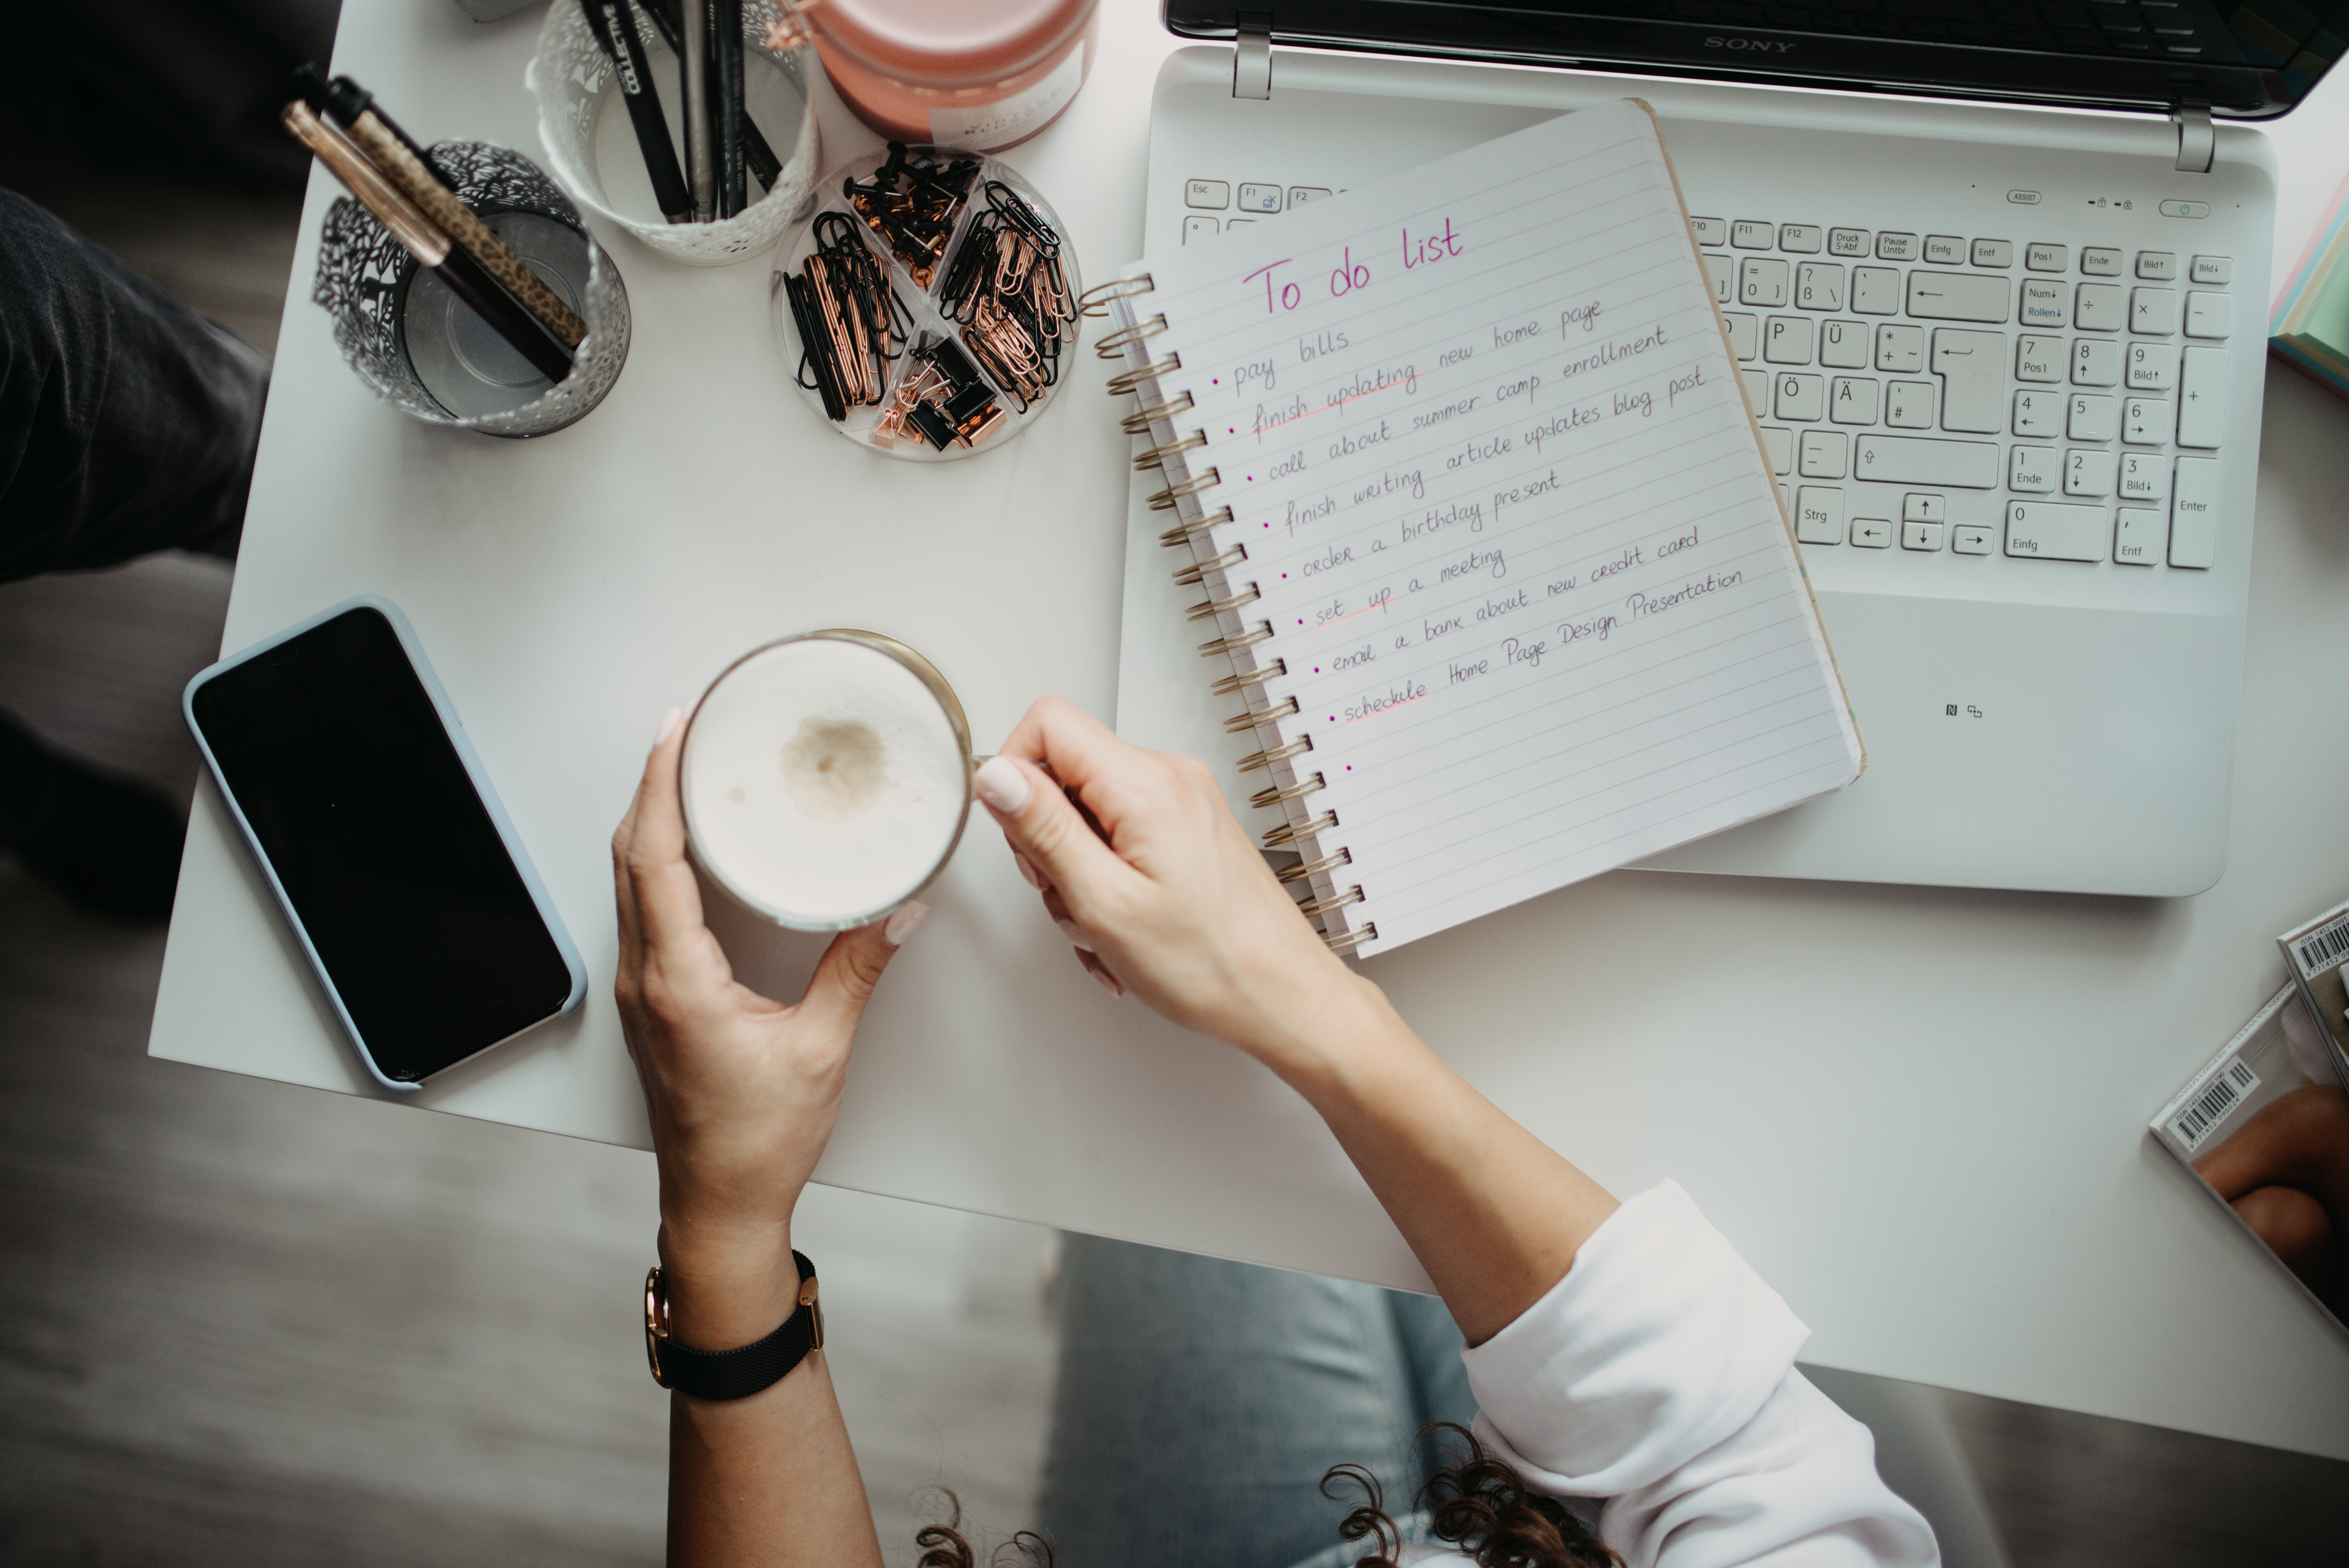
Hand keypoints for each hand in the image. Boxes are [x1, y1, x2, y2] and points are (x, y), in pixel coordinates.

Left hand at [612, 708, 923, 1345]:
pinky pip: (642, 911)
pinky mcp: (653, 1002)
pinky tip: (686, 850)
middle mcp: (647, 978)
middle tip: (685, 730)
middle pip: (630, 857)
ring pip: (629, 882)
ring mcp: (643, 991)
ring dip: (651, 822)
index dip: (659, 786)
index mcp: (678, 981)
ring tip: (685, 773)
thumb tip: (896, 913)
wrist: (719, 1204)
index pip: (653, 858)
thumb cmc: (756, 1143)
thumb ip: (855, 972)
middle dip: (652, 785)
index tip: (677, 732)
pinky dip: (657, 863)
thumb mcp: (820, 1050)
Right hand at [974, 695, 1377, 1073]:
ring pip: (1087, 815)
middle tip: (1070, 896)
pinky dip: (1107, 883)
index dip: (1015, 775)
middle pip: (1064, 774)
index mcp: (1146, 785)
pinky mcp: (1188, 827)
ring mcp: (1182, 801)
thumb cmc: (1211, 962)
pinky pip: (1120, 838)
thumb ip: (1044, 830)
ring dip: (1078, 876)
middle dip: (1048, 842)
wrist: (1280, 995)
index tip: (1022, 836)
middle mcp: (1170, 778)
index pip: (1048, 723)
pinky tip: (1121, 929)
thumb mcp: (1104, 902)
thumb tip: (997, 774)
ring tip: (1104, 926)